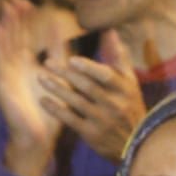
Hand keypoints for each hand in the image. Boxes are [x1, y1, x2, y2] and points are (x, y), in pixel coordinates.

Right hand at [0, 0, 65, 175]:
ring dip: (5, 26)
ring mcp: (7, 74)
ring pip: (4, 44)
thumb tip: (62, 28)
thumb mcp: (58, 76)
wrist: (38, 137)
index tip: (32, 3)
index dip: (27, 21)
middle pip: (13, 37)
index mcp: (28, 66)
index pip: (26, 37)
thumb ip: (58, 52)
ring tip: (7, 7)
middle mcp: (15, 68)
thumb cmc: (49, 112)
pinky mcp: (1, 83)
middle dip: (15, 19)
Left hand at [41, 30, 146, 163]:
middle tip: (47, 62)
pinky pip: (70, 119)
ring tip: (41, 77)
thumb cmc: (130, 107)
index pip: (106, 76)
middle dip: (66, 74)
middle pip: (87, 87)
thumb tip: (111, 31)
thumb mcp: (131, 84)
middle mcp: (114, 105)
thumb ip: (120, 58)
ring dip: (57, 89)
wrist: (134, 144)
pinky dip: (56, 109)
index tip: (72, 59)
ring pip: (76, 102)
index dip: (89, 68)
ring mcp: (102, 120)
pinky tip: (43, 100)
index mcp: (124, 89)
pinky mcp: (91, 134)